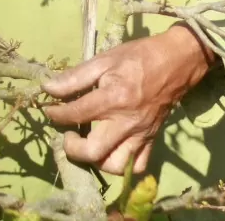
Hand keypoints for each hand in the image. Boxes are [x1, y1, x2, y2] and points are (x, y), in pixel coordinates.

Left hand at [41, 25, 212, 174]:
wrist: (175, 62)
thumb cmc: (137, 58)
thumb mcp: (104, 60)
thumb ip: (75, 77)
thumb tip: (48, 88)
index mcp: (113, 98)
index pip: (76, 114)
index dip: (56, 114)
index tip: (50, 111)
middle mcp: (127, 122)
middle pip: (93, 151)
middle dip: (72, 148)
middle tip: (68, 134)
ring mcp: (141, 135)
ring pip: (114, 165)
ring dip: (96, 160)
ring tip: (89, 143)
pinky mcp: (152, 141)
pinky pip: (137, 166)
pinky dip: (121, 164)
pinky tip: (111, 151)